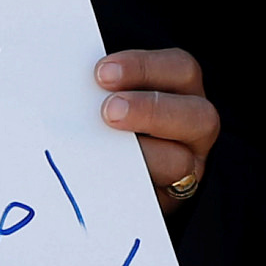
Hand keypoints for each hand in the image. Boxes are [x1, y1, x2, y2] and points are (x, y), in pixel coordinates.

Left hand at [95, 50, 215, 210]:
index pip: (180, 69)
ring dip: (142, 154)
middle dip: (150, 110)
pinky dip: (128, 186)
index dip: (144, 67)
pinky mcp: (169, 198)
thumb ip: (98, 87)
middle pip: (200, 115)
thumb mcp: (106, 94)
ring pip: (182, 161)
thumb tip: (66, 80)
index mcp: (181, 89)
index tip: (102, 73)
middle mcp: (193, 127)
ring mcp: (188, 165)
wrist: (104, 165)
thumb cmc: (102, 117)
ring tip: (102, 150)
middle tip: (108, 112)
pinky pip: (159, 197)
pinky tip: (100, 178)